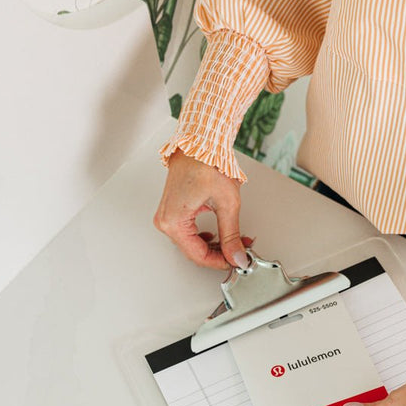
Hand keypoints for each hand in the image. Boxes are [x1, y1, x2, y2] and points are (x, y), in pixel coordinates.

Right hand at [153, 149, 253, 269]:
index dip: (219, 261)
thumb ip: (232, 235)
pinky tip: (219, 235)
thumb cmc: (206, 164)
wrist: (199, 144)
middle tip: (239, 251)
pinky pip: (188, 233)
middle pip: (194, 251)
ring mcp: (167, 215)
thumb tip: (237, 255)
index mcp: (174, 221)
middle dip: (219, 253)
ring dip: (214, 245)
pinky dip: (205, 236)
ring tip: (234, 242)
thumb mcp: (227, 204)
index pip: (198, 255)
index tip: (235, 261)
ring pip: (192, 243)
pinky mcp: (172, 210)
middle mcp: (166, 220)